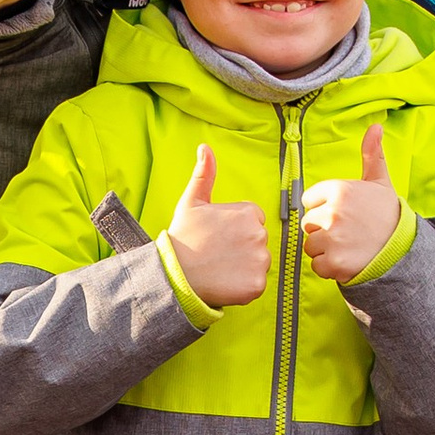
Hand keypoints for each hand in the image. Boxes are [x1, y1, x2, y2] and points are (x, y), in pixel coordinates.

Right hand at [164, 144, 269, 307]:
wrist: (173, 274)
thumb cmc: (182, 237)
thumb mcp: (191, 202)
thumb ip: (204, 174)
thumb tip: (205, 148)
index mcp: (249, 212)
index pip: (254, 221)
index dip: (235, 230)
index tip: (218, 237)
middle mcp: (259, 234)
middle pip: (258, 241)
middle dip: (241, 247)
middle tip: (217, 253)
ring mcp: (260, 260)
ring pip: (258, 263)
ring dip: (244, 267)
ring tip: (219, 268)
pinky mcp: (257, 284)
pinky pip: (257, 284)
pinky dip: (243, 286)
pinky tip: (225, 282)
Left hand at [301, 124, 403, 281]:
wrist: (405, 250)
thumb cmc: (388, 215)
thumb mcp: (379, 182)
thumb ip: (372, 154)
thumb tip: (375, 126)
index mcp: (339, 189)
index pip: (310, 200)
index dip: (325, 209)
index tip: (344, 214)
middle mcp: (333, 212)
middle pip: (308, 224)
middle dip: (324, 230)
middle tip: (348, 233)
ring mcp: (332, 238)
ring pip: (311, 245)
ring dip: (326, 250)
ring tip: (349, 246)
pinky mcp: (333, 262)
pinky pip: (317, 266)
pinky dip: (330, 268)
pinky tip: (349, 260)